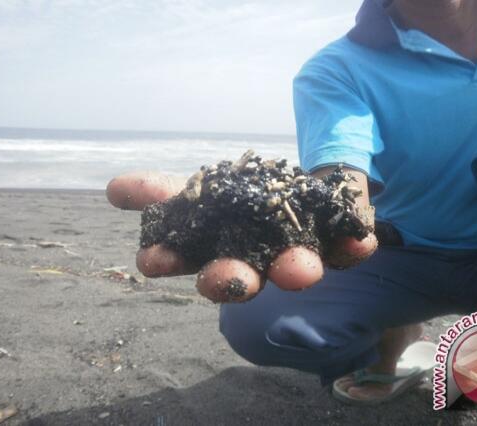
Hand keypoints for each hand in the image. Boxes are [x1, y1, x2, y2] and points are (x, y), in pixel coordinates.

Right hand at [106, 170, 377, 302]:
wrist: (310, 192)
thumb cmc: (248, 196)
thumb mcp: (203, 187)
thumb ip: (164, 190)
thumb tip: (113, 189)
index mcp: (216, 242)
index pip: (187, 251)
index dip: (170, 254)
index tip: (149, 260)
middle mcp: (255, 255)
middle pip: (239, 274)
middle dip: (227, 278)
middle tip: (221, 279)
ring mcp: (299, 251)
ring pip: (293, 267)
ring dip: (293, 270)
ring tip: (297, 268)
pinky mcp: (340, 242)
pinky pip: (348, 246)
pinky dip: (354, 244)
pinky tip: (362, 240)